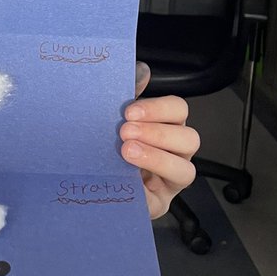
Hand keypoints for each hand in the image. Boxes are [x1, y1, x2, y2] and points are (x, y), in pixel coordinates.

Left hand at [119, 62, 198, 218]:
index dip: (159, 109)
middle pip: (189, 139)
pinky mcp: (158, 205)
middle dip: (158, 134)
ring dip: (157, 159)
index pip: (179, 110)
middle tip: (125, 132)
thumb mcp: (115, 117)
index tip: (130, 111)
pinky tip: (127, 183)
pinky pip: (160, 202)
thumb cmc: (108, 143)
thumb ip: (129, 94)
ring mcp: (170, 181)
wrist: (87, 179)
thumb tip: (142, 70)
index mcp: (168, 126)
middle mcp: (176, 153)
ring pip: (185, 171)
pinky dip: (144, 193)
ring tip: (127, 153)